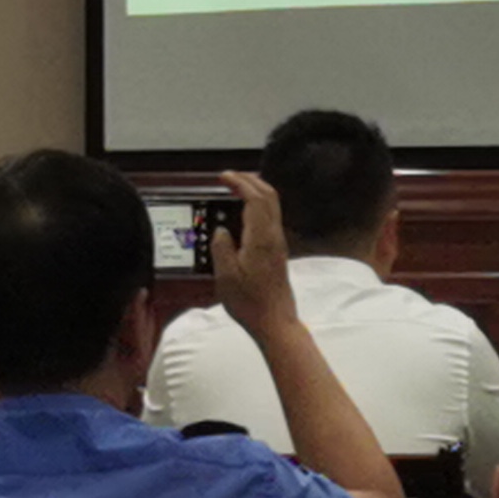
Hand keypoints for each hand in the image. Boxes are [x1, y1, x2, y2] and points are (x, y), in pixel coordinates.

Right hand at [210, 170, 297, 337]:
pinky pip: (270, 217)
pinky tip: (244, 212)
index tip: (223, 176)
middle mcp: (273, 236)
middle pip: (269, 195)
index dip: (240, 182)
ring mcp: (278, 242)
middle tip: (230, 176)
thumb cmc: (250, 302)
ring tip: (236, 188)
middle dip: (250, 179)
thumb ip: (221, 248)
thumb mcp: (226, 276)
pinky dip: (257, 205)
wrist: (274, 321)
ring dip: (256, 190)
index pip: (255, 198)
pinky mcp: (277, 251)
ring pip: (272, 205)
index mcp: (261, 238)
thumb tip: (221, 230)